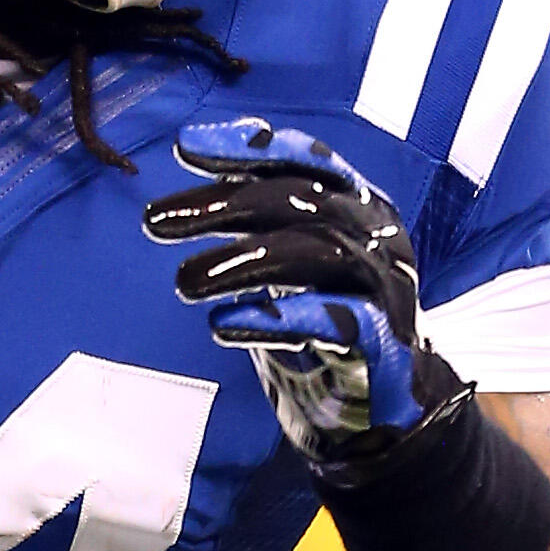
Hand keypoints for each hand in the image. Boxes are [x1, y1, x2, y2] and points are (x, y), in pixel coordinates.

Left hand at [142, 117, 457, 469]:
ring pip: (318, 254)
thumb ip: (262, 218)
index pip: (307, 162)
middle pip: (302, 201)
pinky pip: (335, 322)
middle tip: (155, 220)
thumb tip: (202, 169)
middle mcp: (376, 237)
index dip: (249, 148)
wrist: (394, 404)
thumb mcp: (295, 259)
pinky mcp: (383, 346)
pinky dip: (278, 319)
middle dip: (225, 204)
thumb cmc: (334, 320)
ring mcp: (384, 289)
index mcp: (357, 208)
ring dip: (244, 261)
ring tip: (184, 282)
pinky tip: (224, 324)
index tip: (185, 145)